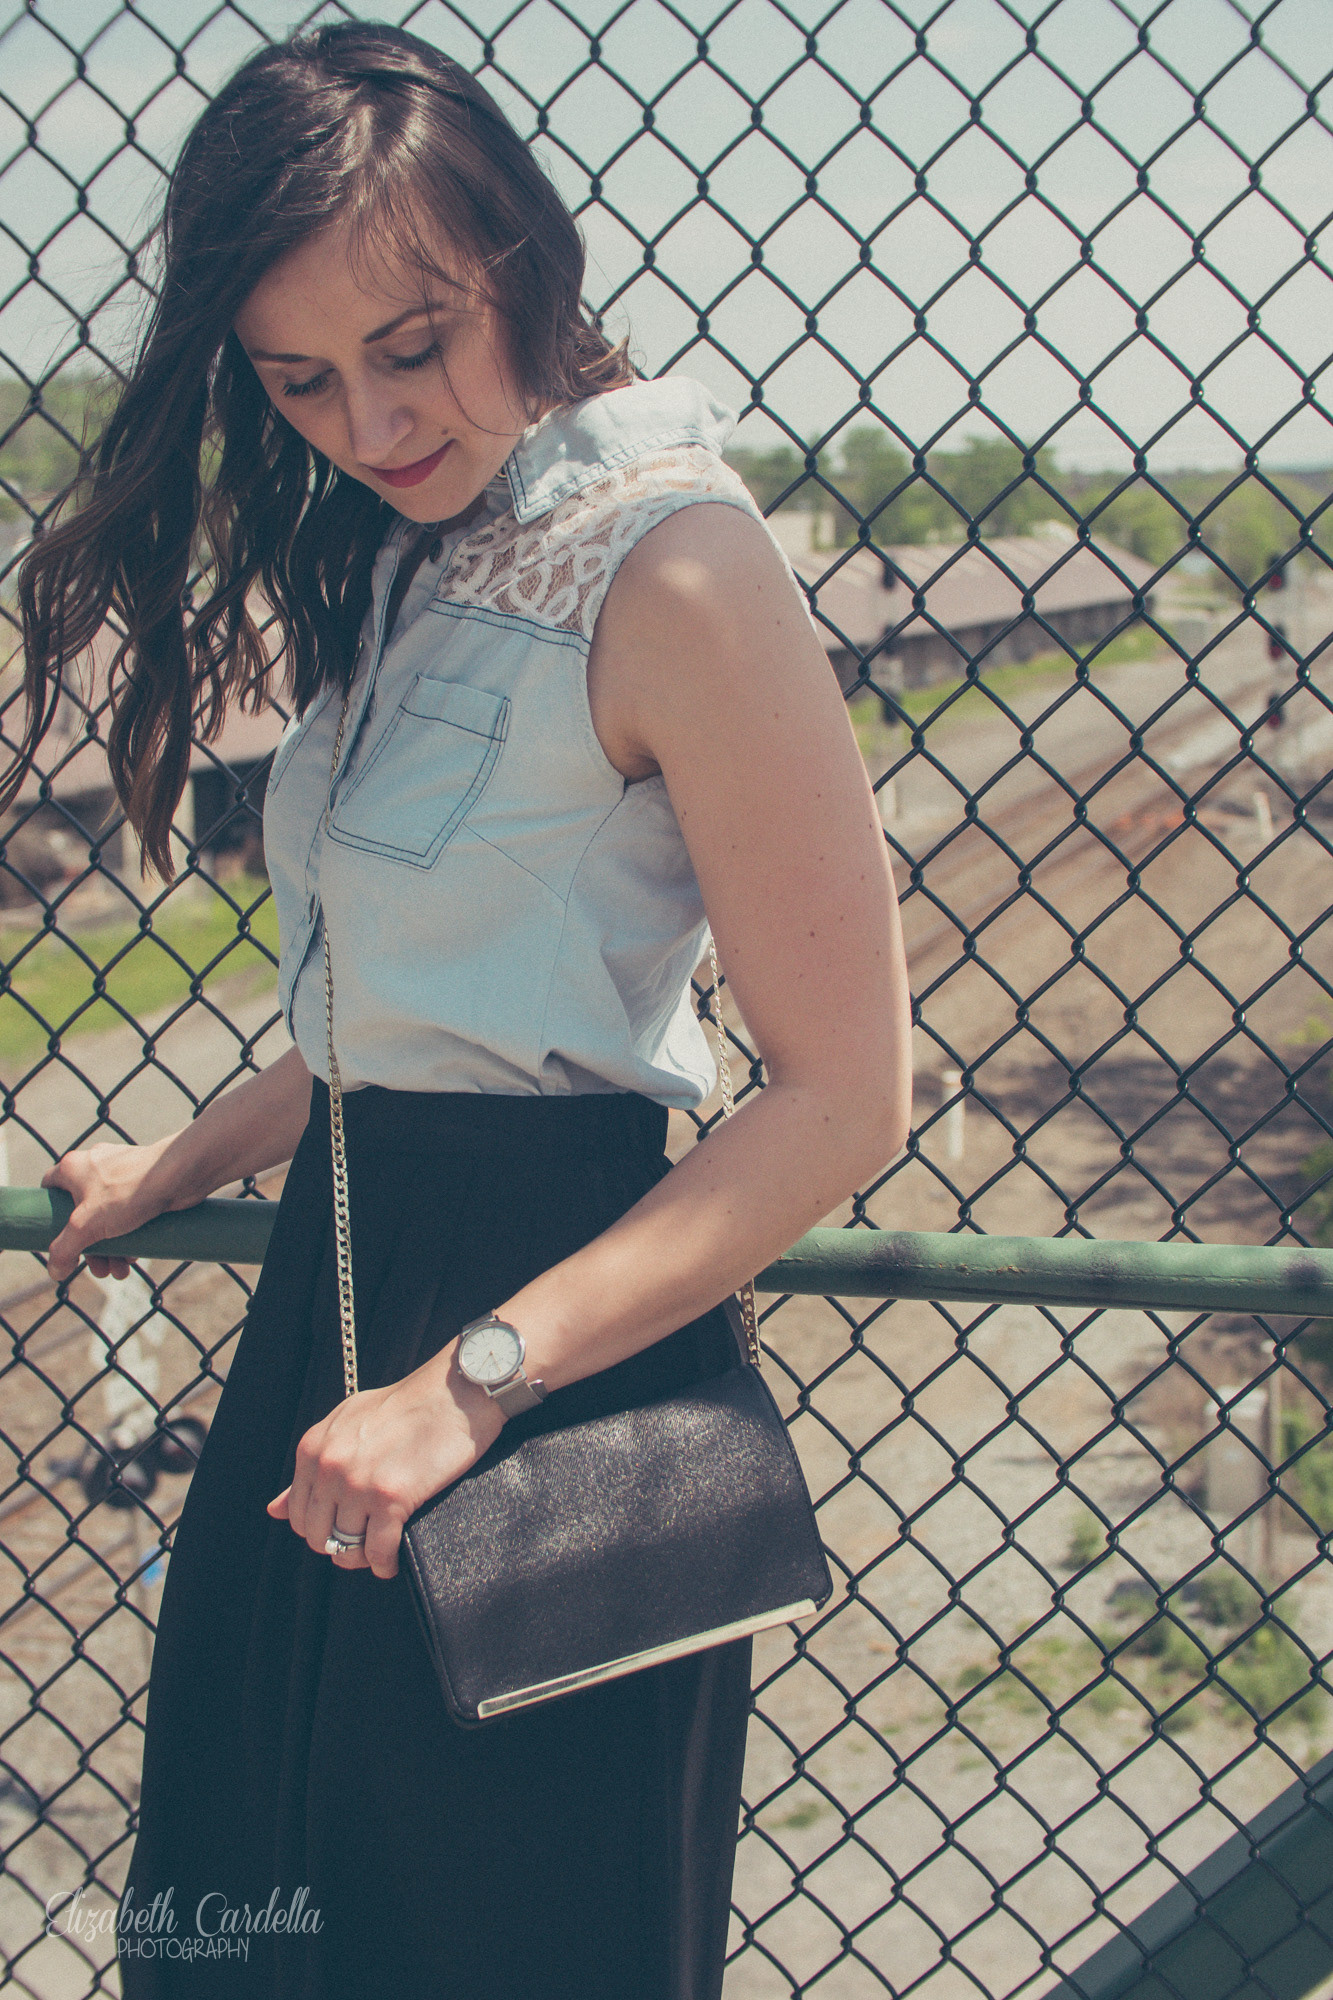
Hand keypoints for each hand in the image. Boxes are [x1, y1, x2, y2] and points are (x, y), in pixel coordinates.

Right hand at [41, 1138, 175, 1283]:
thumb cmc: (130, 1191)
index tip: (57, 1238)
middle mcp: (95, 1167)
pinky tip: (136, 1258)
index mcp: (73, 1168)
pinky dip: (130, 1237)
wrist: (181, 1174)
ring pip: (107, 1218)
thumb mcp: (86, 1226)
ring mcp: (121, 1175)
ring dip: (111, 1249)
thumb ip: (64, 1249)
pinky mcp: (143, 1185)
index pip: (49, 1188)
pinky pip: (129, 1215)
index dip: (49, 1214)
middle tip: (99, 1270)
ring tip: (121, 1272)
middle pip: (81, 1214)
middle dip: (90, 1247)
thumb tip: (55, 1271)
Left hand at [266, 1343, 504, 1578]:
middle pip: (319, 1537)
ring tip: (380, 1552)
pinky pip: (378, 1551)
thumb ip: (311, 1466)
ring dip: (363, 1558)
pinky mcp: (391, 1497)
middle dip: (340, 1546)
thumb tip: (274, 1510)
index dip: (322, 1528)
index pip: (298, 1515)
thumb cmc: (405, 1406)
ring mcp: (358, 1483)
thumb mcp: (346, 1425)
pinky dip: (384, 1564)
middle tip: (365, 1542)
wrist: (453, 1392)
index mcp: (313, 1448)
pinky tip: (392, 1561)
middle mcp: (329, 1467)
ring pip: (346, 1548)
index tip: (345, 1527)